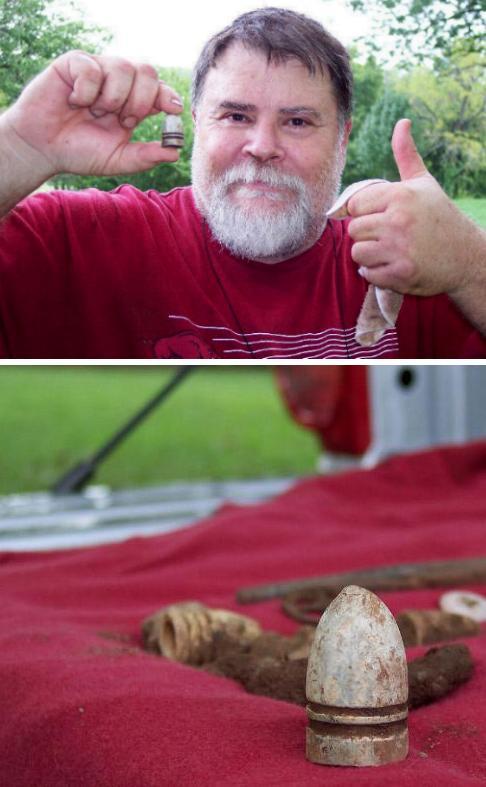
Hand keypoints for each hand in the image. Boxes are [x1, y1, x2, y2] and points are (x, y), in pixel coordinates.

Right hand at [3, 51, 183, 177]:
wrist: (43, 149)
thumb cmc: (80, 153)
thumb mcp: (118, 159)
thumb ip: (145, 157)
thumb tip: (175, 154)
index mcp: (133, 103)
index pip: (159, 89)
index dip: (168, 95)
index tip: (173, 108)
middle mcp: (119, 83)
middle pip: (147, 71)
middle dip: (140, 100)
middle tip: (124, 121)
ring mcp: (98, 70)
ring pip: (123, 67)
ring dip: (112, 98)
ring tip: (95, 113)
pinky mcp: (75, 63)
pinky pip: (92, 68)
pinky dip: (86, 92)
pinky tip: (75, 103)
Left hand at [347, 118, 472, 297]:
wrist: (467, 257)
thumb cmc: (441, 218)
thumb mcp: (425, 184)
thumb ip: (406, 155)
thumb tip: (402, 123)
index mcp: (401, 196)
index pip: (356, 204)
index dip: (365, 212)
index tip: (380, 217)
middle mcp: (398, 221)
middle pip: (354, 230)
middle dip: (367, 235)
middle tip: (387, 237)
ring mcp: (399, 249)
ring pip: (358, 253)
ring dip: (369, 256)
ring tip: (389, 251)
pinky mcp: (400, 275)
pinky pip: (368, 274)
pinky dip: (376, 274)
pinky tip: (393, 266)